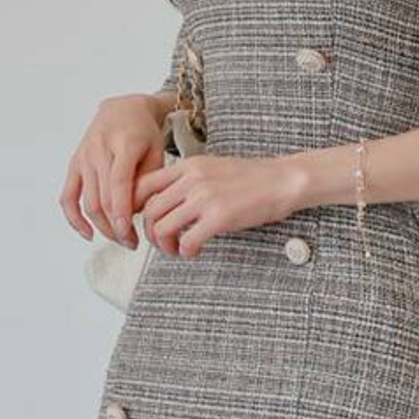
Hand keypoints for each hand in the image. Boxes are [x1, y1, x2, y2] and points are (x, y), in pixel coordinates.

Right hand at [60, 93, 169, 246]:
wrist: (124, 109)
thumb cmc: (144, 132)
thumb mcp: (157, 151)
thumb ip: (148, 180)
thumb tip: (136, 212)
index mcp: (124, 144)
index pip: (118, 184)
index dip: (121, 212)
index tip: (128, 233)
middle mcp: (99, 151)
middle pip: (102, 199)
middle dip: (116, 227)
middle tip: (132, 242)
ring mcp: (84, 158)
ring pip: (87, 202)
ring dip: (102, 227)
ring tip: (120, 239)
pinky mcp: (74, 165)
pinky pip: (68, 196)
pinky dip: (74, 218)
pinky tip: (88, 233)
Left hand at [134, 153, 308, 257]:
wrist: (283, 180)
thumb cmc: (252, 178)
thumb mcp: (212, 168)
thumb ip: (187, 180)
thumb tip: (167, 201)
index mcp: (187, 166)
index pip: (143, 185)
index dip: (135, 208)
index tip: (143, 221)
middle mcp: (191, 180)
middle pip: (148, 211)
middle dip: (150, 233)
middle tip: (162, 243)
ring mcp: (204, 198)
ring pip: (161, 228)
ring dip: (165, 246)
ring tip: (177, 250)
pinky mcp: (218, 217)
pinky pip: (186, 241)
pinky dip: (185, 252)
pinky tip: (193, 252)